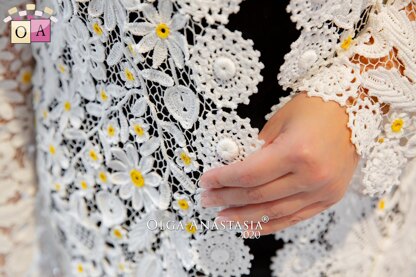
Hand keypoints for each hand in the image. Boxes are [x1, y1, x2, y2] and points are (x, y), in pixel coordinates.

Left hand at [199, 93, 358, 234]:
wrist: (355, 108)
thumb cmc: (315, 107)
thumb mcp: (279, 120)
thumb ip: (258, 148)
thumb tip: (234, 168)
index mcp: (296, 152)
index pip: (249, 174)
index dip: (223, 180)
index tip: (205, 182)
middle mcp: (311, 176)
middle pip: (258, 196)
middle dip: (227, 199)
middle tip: (207, 200)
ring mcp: (323, 190)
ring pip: (274, 212)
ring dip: (244, 217)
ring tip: (223, 218)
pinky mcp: (330, 197)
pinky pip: (295, 217)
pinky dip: (271, 224)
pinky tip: (251, 227)